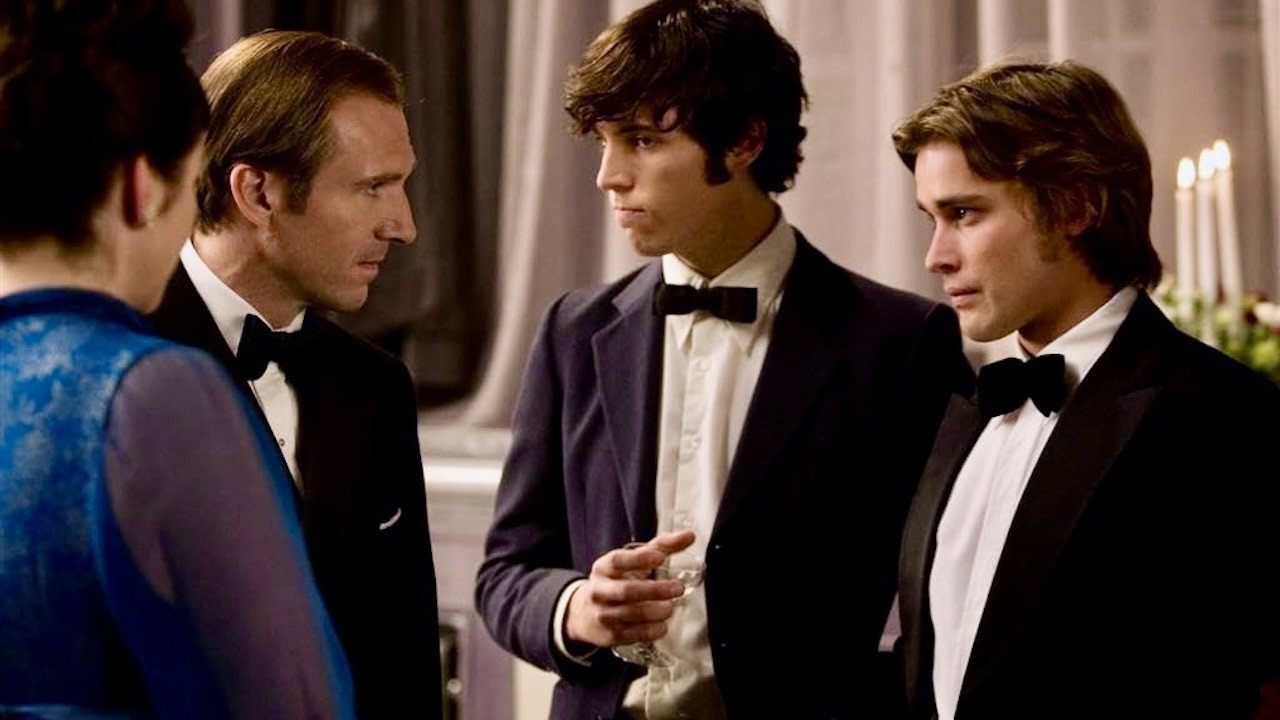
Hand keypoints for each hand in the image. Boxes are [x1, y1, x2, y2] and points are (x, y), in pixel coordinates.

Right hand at [564, 530, 694, 648]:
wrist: (587, 614)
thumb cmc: (618, 580)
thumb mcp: (633, 562)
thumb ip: (662, 547)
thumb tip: (690, 535)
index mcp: (604, 568)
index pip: (618, 560)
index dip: (639, 559)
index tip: (661, 558)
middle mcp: (599, 590)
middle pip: (627, 590)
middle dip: (655, 590)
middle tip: (678, 588)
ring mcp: (602, 614)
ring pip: (629, 613)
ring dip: (654, 611)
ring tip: (671, 608)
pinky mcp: (609, 635)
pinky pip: (631, 634)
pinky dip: (649, 631)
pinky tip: (663, 626)